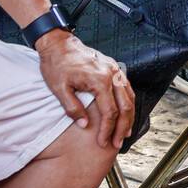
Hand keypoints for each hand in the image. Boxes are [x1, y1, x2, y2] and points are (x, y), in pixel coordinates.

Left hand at [36, 31, 135, 148]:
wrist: (59, 44)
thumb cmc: (57, 64)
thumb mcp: (59, 89)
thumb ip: (73, 108)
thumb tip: (85, 125)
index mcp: (100, 80)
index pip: (110, 112)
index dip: (107, 130)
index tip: (103, 142)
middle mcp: (112, 74)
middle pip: (125, 106)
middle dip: (122, 127)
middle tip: (118, 143)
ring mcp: (115, 69)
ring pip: (130, 97)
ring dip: (129, 116)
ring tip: (125, 132)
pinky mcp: (114, 68)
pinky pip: (127, 88)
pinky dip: (128, 102)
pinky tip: (126, 112)